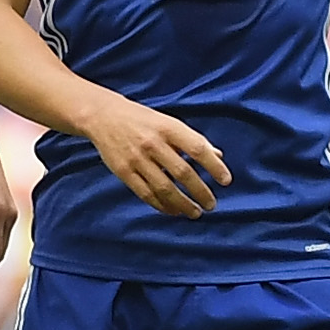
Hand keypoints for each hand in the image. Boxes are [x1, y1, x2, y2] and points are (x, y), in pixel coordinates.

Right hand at [81, 95, 230, 218]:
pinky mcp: (124, 172)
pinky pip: (146, 194)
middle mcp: (153, 143)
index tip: (226, 181)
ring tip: (195, 212)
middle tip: (211, 204)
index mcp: (168, 128)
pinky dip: (162, 206)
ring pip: (165, 188)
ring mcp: (137, 159)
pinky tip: (174, 211)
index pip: (197, 148)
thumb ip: (193, 140)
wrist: (103, 117)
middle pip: (183, 172)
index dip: (214, 166)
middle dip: (200, 192)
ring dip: (183, 204)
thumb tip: (218, 156)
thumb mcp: (169, 123)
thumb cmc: (143, 120)